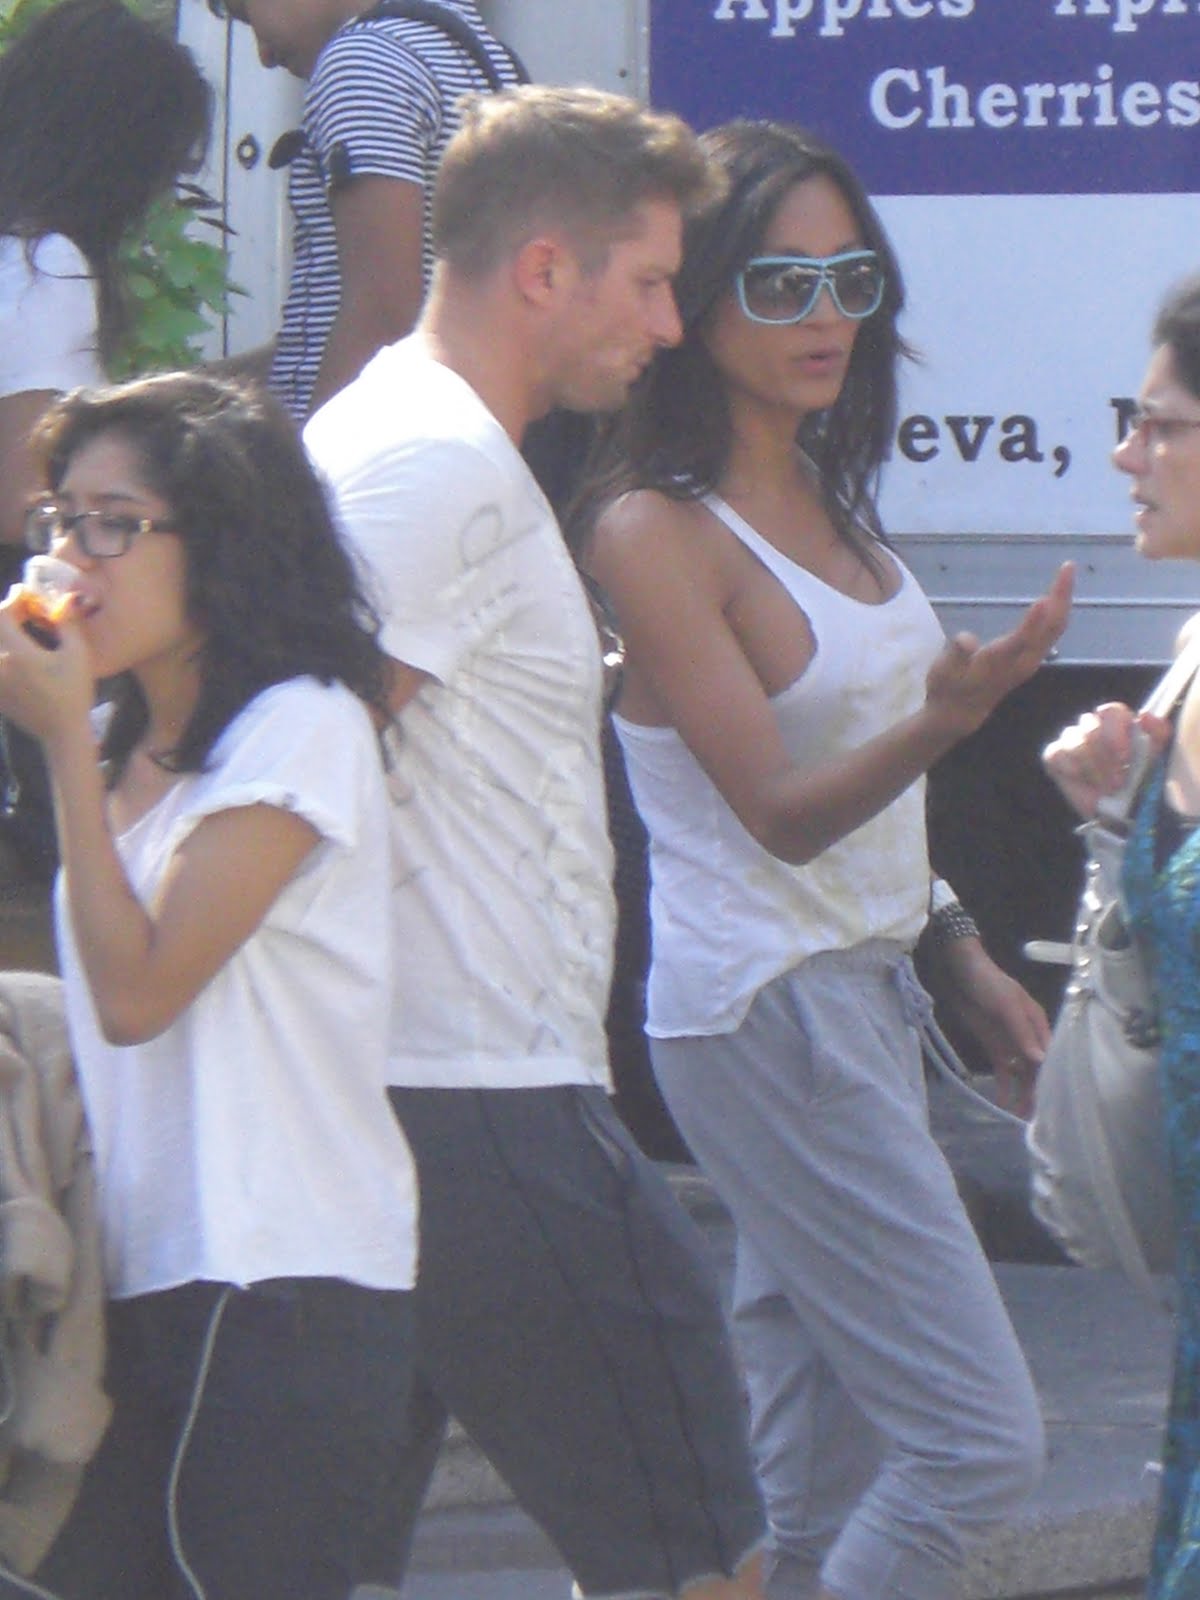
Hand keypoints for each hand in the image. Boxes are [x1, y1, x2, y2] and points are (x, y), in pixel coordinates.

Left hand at [0, 589, 93, 745]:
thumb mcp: (78, 655)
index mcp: (17, 653)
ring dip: (5, 633)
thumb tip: (67, 597)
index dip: (12, 599)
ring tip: (21, 630)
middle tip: (25, 610)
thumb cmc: (74, 693)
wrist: (62, 733)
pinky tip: (18, 654)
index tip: (26, 594)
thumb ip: (68, 623)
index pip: (2, 613)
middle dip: (7, 614)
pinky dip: (4, 652)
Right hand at [924, 562, 1073, 739]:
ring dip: (1063, 599)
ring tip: (1067, 572)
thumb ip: (955, 655)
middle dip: (1060, 597)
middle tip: (1067, 567)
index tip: (1043, 599)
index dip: (1032, 623)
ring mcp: (1031, 660)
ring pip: (1055, 628)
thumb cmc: (948, 688)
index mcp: (998, 664)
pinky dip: (1059, 609)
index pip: (1020, 643)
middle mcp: (1021, 662)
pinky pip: (1053, 630)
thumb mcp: (941, 673)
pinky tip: (1059, 594)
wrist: (960, 713)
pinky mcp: (1032, 657)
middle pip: (1049, 629)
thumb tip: (966, 639)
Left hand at [938, 937, 1050, 1117]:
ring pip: (1022, 1073)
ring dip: (1023, 1092)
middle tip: (1036, 1117)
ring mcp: (1011, 1042)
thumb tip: (1040, 1059)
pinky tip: (1002, 1103)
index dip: (1053, 1077)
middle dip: (1038, 1091)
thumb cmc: (989, 984)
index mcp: (1039, 1025)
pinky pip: (1003, 1070)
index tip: (1055, 1100)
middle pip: (1038, 1069)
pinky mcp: (994, 1046)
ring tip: (1020, 1116)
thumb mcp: (1007, 1006)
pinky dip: (1004, 1085)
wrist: (960, 972)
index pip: (1051, 1056)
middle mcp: (1029, 1037)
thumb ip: (1022, 1032)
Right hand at [1042, 702, 1170, 819]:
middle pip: (1090, 727)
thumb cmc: (1140, 781)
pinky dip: (1069, 767)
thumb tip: (1145, 716)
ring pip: (1074, 741)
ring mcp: (1072, 740)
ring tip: (1105, 789)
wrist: (1121, 813)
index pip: (1111, 712)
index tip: (1124, 758)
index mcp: (1118, 722)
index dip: (1115, 733)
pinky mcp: (1056, 756)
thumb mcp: (1157, 756)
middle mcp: (1093, 726)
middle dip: (1105, 759)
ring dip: (1092, 768)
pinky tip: (1080, 778)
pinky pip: (1055, 754)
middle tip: (1118, 783)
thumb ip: (1158, 732)